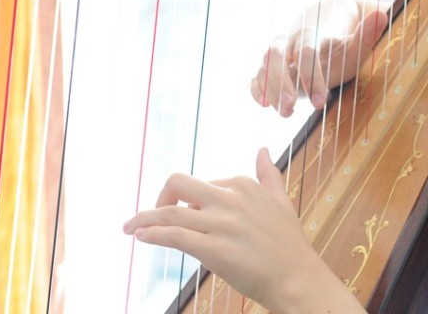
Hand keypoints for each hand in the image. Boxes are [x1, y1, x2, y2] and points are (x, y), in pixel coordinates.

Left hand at [123, 149, 361, 311]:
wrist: (298, 279)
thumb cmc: (289, 244)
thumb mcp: (281, 200)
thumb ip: (268, 174)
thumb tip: (262, 149)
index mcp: (242, 184)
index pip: (202, 184)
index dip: (189, 201)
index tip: (185, 215)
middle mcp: (230, 198)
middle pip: (178, 183)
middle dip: (160, 196)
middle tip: (151, 215)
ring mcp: (221, 224)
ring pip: (170, 212)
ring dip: (143, 218)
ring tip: (129, 227)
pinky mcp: (214, 249)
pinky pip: (174, 235)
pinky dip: (152, 234)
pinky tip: (141, 237)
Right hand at [250, 0, 388, 116]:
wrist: (321, 41)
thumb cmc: (340, 50)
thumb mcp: (356, 45)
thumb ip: (366, 34)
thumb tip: (382, 16)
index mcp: (310, 35)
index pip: (305, 52)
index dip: (311, 76)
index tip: (320, 101)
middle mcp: (288, 42)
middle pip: (276, 55)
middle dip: (281, 83)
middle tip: (289, 109)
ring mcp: (276, 57)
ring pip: (264, 66)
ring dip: (270, 89)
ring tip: (284, 113)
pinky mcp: (268, 71)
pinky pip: (255, 77)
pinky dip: (255, 89)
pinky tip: (263, 103)